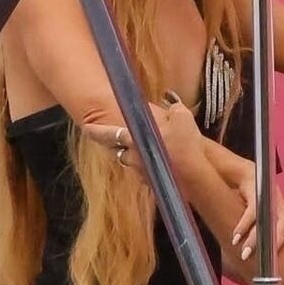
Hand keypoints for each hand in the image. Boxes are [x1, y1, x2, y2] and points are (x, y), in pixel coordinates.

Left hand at [79, 93, 203, 173]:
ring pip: (134, 164)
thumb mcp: (182, 116)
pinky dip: (152, 169)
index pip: (109, 133)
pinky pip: (148, 174)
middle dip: (122, 147)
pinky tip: (165, 166)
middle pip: (119, 151)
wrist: (197, 174)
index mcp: (134, 138)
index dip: (96, 130)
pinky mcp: (153, 184)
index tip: (86, 127)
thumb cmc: (187, 143)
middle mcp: (133, 157)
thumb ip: (173, 107)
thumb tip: (170, 100)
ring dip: (138, 158)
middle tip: (127, 141)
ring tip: (151, 153)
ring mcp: (142, 173)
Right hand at [228, 169, 283, 261]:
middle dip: (277, 246)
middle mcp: (280, 212)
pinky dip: (242, 227)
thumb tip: (262, 262)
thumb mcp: (267, 219)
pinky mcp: (256, 196)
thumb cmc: (257, 202)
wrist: (246, 177)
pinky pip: (250, 215)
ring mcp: (269, 204)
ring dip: (253, 241)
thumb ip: (269, 238)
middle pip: (282, 231)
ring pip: (263, 225)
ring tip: (245, 255)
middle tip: (273, 262)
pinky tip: (236, 238)